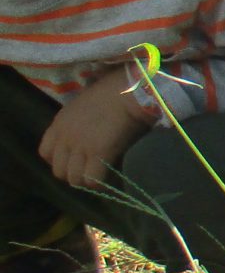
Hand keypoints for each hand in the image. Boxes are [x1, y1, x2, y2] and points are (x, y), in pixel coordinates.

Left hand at [40, 68, 147, 188]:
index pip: (46, 154)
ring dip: (87, 180)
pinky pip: (93, 179)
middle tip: (91, 170)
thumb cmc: (114, 91)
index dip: (60, 160)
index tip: (75, 159)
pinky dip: (101, 182)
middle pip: (59, 171)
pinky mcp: (99, 153)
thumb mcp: (85, 105)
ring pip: (74, 179)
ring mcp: (81, 146)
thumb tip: (89, 137)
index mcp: (59, 124)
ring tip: (102, 175)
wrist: (131, 90)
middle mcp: (65, 138)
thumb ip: (80, 124)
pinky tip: (110, 178)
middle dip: (74, 174)